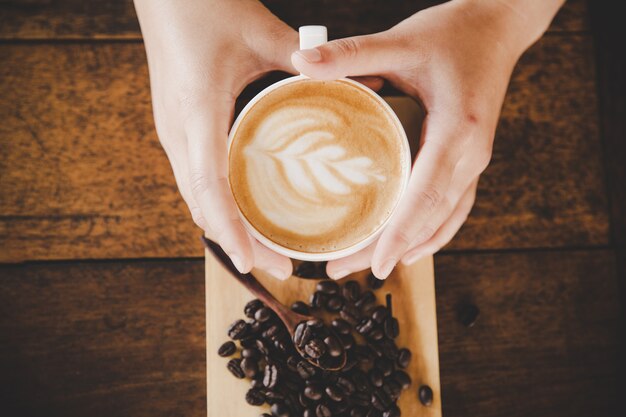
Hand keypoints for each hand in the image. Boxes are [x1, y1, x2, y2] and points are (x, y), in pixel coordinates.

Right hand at [134, 0, 297, 278]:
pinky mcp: (176, 127)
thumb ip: (308, 62)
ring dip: (226, 227)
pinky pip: (195, 178)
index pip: (209, 186)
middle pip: (202, 206)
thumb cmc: (208, 7)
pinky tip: (245, 211)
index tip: (254, 262)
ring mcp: (172, 131)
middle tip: (282, 264)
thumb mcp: (265, 31)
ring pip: (195, 196)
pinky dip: (218, 204)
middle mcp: (178, 131)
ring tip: (265, 248)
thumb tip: (363, 82)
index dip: (230, 230)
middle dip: (236, 241)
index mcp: (198, 111)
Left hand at [291, 0, 563, 278]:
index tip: (375, 264)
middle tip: (340, 270)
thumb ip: (352, 53)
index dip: (401, 233)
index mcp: (458, 130)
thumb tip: (300, 62)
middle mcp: (471, 155)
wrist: (498, 27)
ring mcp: (474, 161)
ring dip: (408, 247)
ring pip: (444, 220)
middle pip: (430, 218)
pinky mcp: (469, 160)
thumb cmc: (454, 34)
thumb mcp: (402, 40)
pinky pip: (453, 208)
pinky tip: (410, 248)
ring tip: (366, 267)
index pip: (426, 194)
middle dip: (388, 249)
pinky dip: (431, 232)